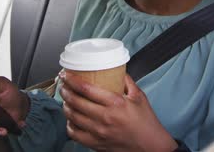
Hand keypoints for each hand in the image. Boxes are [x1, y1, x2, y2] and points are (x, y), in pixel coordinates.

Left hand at [59, 72, 177, 151]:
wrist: (150, 146)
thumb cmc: (145, 121)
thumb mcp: (138, 96)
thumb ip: (126, 80)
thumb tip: (115, 68)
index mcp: (115, 103)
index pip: (86, 89)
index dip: (72, 80)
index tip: (66, 74)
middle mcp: (104, 118)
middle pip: (75, 101)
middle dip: (65, 90)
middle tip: (63, 84)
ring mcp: (98, 132)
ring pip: (72, 117)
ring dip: (65, 105)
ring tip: (66, 99)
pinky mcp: (96, 144)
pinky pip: (74, 134)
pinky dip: (69, 124)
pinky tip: (71, 118)